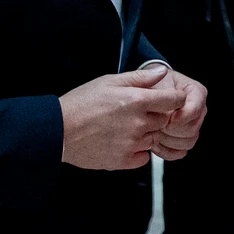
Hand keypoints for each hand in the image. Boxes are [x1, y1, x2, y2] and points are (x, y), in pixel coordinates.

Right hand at [58, 64, 186, 169]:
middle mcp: (139, 123)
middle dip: (156, 116)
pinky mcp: (124, 160)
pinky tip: (122, 142)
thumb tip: (161, 73)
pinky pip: (143, 157)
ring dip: (146, 133)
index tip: (169, 100)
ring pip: (154, 138)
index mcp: (137, 100)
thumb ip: (140, 77)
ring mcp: (133, 143)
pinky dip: (137, 151)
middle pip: (165, 120)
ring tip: (123, 127)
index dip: (174, 99)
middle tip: (136, 113)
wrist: (58, 131)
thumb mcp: (109, 81)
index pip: (175, 100)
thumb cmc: (80, 104)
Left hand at [146, 65, 208, 160]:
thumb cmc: (151, 85)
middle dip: (171, 130)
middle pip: (192, 129)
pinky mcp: (182, 139)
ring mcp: (191, 126)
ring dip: (168, 141)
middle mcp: (197, 110)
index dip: (181, 117)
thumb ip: (158, 84)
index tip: (168, 118)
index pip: (195, 109)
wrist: (145, 93)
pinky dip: (166, 151)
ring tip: (154, 133)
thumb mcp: (153, 79)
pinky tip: (155, 143)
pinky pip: (180, 152)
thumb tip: (163, 87)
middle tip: (157, 124)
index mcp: (196, 92)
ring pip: (187, 142)